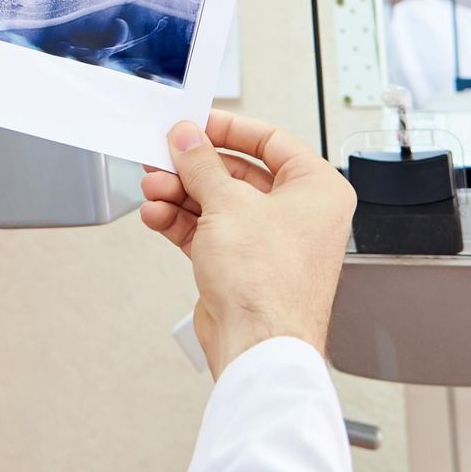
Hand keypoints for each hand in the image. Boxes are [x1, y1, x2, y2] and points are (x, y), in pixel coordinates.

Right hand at [141, 112, 355, 377]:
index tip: (197, 124)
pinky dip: (181, 222)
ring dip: (181, 194)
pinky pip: (209, 232)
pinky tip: (157, 214)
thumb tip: (188, 138)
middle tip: (164, 156)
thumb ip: (202, 164)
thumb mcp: (228, 204)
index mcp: (317, 189)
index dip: (229, 129)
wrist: (258, 346)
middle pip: (238, 173)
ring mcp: (269, 243)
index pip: (271, 141)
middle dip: (194, 167)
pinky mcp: (243, 267)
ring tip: (153, 187)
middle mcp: (299, 215)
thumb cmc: (269, 285)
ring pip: (218, 204)